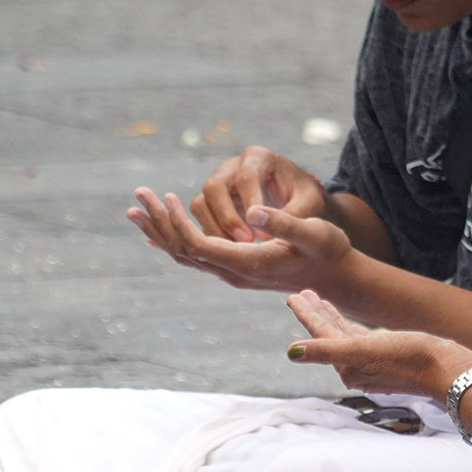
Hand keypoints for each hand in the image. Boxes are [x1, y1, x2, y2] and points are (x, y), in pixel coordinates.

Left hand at [129, 187, 356, 293]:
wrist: (336, 277)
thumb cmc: (328, 251)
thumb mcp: (314, 232)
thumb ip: (284, 223)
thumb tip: (255, 211)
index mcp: (248, 264)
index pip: (200, 245)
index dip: (179, 222)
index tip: (169, 195)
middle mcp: (233, 273)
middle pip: (183, 250)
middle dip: (159, 221)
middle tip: (137, 194)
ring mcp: (231, 274)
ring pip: (184, 255)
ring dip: (160, 231)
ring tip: (135, 210)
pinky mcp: (234, 268)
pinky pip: (195, 257)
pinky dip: (173, 241)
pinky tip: (156, 234)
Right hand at [189, 146, 327, 243]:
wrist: (296, 200)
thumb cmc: (304, 199)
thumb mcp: (308, 204)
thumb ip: (292, 215)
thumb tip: (263, 230)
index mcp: (259, 158)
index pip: (246, 177)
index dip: (250, 205)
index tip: (260, 232)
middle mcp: (234, 165)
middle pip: (214, 186)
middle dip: (227, 217)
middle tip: (246, 243)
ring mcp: (219, 181)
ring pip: (201, 202)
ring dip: (214, 228)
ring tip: (237, 250)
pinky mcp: (212, 199)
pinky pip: (201, 215)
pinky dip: (210, 232)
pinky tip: (230, 250)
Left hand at [284, 290, 470, 401]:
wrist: (447, 369)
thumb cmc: (408, 358)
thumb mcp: (362, 350)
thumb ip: (326, 350)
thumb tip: (291, 352)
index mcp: (346, 366)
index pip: (320, 335)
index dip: (306, 314)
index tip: (293, 295)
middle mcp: (355, 367)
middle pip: (329, 335)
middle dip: (315, 313)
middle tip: (302, 292)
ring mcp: (371, 362)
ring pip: (344, 335)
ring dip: (331, 317)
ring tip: (319, 299)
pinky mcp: (387, 356)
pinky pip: (361, 338)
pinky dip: (350, 326)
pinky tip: (349, 320)